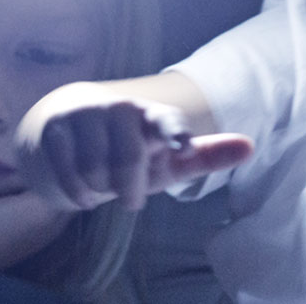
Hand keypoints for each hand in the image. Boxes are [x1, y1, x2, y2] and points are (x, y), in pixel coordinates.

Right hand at [17, 83, 254, 211]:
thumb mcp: (167, 159)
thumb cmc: (131, 150)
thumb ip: (205, 155)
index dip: (173, 133)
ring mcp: (83, 115)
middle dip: (129, 190)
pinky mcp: (54, 129)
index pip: (165, 121)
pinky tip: (83, 193)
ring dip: (101, 191)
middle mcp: (118, 107)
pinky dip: (79, 195)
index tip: (180, 145)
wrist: (67, 131)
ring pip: (95, 172)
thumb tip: (251, 146)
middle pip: (128, 162)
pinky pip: (69, 176)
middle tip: (130, 198)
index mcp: (152, 115)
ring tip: (103, 185)